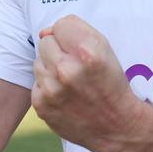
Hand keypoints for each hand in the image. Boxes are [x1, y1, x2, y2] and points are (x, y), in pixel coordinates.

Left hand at [32, 15, 141, 151]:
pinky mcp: (42, 105)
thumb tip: (44, 32)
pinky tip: (64, 94)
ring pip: (38, 61)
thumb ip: (76, 31)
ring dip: (51, 67)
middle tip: (75, 65)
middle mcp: (67, 71)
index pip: (61, 25)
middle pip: (46, 41)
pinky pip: (36, 83)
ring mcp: (52, 90)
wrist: (116, 126)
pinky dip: (47, 86)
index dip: (70, 34)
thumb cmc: (111, 83)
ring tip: (70, 80)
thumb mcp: (105, 50)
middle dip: (58, 49)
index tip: (79, 47)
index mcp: (88, 54)